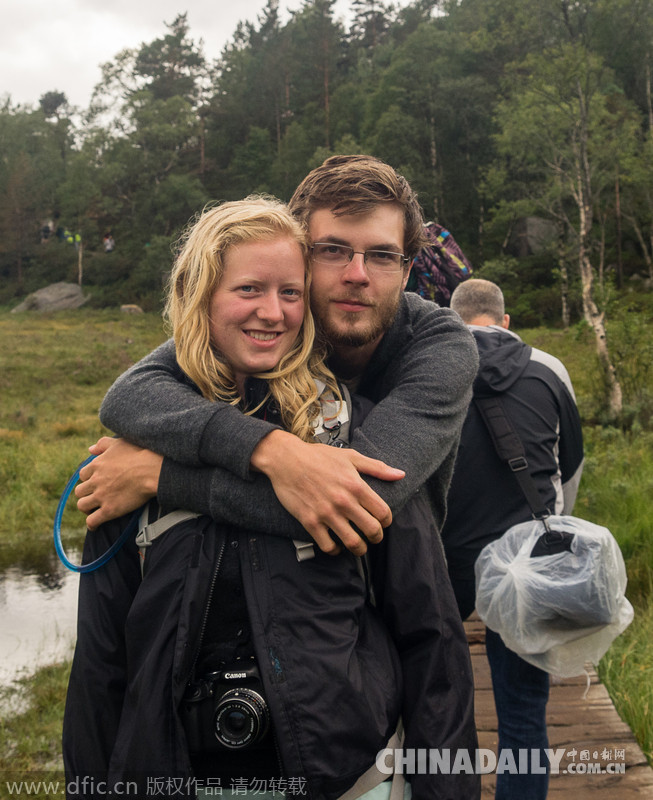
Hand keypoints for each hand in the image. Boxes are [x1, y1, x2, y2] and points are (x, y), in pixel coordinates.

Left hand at [75, 437, 162, 529]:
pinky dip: (92, 524)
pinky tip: (96, 525)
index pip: (83, 475)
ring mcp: (101, 496)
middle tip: (96, 497)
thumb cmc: (140, 454)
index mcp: (96, 465)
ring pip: (82, 506)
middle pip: (80, 491)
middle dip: (87, 494)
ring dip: (87, 508)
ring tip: (95, 510)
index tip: (97, 482)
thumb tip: (90, 449)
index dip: (89, 479)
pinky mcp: (109, 510)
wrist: (152, 471)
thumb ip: (103, 444)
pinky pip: (92, 521)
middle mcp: (95, 481)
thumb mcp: (120, 442)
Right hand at [251, 431, 404, 555]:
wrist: (287, 460)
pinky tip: (336, 546)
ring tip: (359, 547)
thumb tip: (400, 474)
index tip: (383, 522)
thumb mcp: (350, 457)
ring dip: (359, 549)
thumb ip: (377, 468)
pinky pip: (327, 546)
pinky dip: (335, 550)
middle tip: (374, 536)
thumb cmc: (318, 457)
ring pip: (352, 542)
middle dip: (376, 537)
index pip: (383, 512)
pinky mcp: (310, 522)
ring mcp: (326, 513)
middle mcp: (343, 501)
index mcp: (356, 485)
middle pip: (372, 530)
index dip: (387, 521)